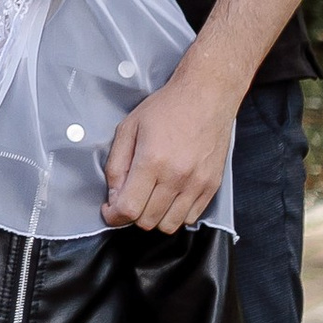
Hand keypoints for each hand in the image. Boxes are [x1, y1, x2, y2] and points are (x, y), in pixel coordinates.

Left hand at [102, 67, 236, 231]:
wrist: (206, 97)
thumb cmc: (167, 108)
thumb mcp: (129, 128)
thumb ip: (117, 165)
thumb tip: (113, 195)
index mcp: (152, 161)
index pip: (128, 209)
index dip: (113, 216)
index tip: (110, 210)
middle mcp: (176, 176)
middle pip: (148, 221)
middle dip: (132, 215)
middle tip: (130, 199)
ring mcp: (197, 184)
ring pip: (170, 225)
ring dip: (154, 218)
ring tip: (150, 198)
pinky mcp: (212, 186)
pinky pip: (190, 218)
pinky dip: (176, 214)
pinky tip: (170, 196)